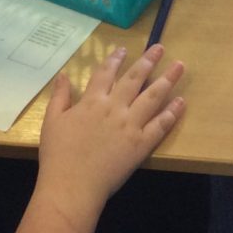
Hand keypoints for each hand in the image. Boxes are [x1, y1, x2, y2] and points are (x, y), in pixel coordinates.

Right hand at [37, 45, 185, 216]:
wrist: (72, 185)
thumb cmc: (58, 155)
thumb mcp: (51, 121)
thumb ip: (60, 97)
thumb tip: (63, 75)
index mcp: (92, 102)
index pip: (106, 74)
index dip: (115, 60)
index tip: (124, 49)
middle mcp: (114, 108)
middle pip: (135, 79)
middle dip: (148, 61)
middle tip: (160, 48)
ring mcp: (131, 125)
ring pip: (153, 97)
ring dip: (167, 79)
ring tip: (179, 66)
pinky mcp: (142, 144)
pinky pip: (160, 125)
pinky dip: (172, 112)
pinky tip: (181, 102)